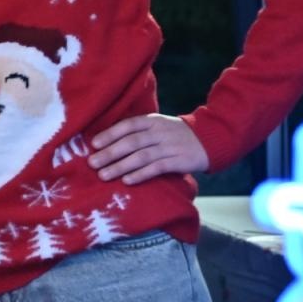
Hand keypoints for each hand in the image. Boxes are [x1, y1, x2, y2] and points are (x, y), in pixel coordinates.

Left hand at [89, 114, 208, 184]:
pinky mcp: (180, 161)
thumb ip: (137, 132)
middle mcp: (160, 132)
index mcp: (152, 121)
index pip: (127, 125)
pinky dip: (141, 174)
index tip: (93, 144)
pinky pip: (157, 168)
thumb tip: (106, 142)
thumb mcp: (157, 126)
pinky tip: (127, 181)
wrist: (210, 139)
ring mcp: (170, 146)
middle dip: (110, 153)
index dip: (110, 134)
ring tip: (104, 175)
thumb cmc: (174, 134)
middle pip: (132, 142)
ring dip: (120, 166)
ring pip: (142, 157)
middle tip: (92, 163)